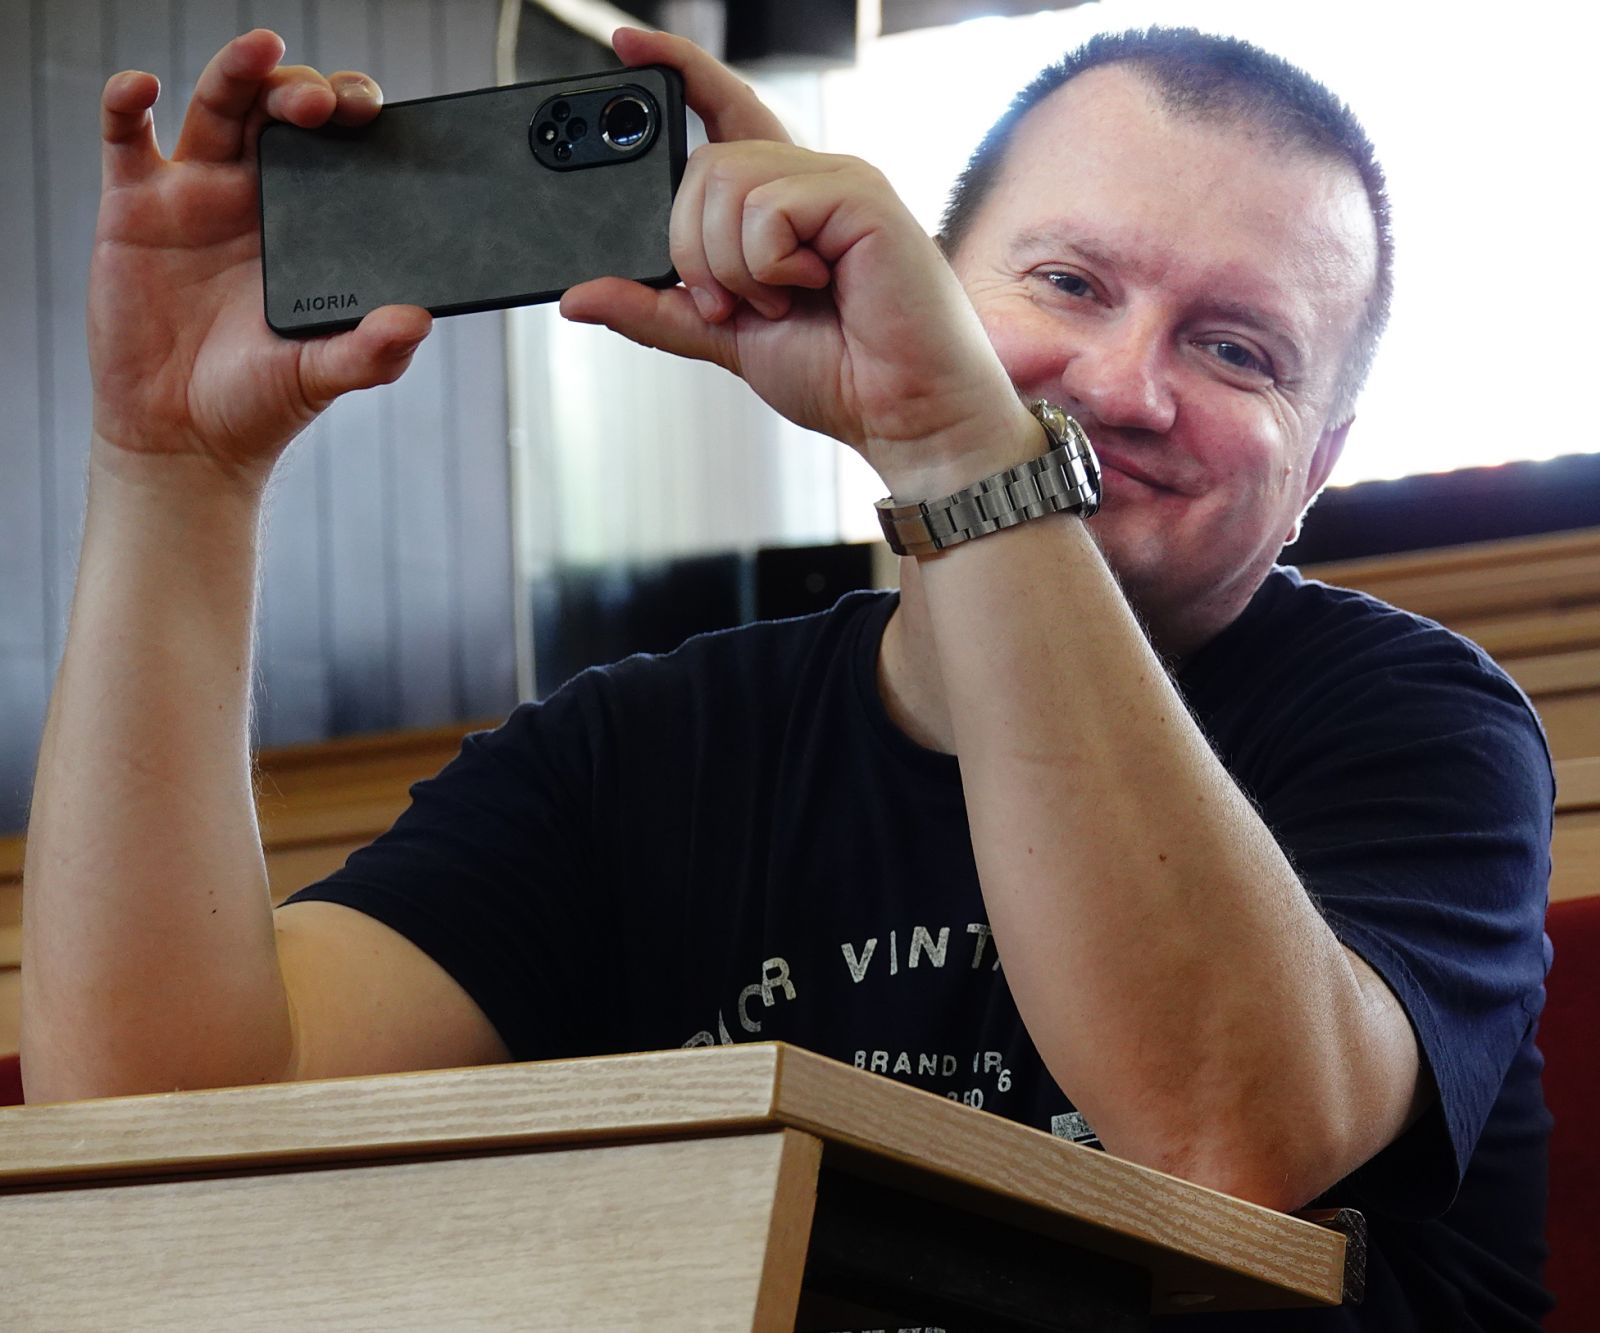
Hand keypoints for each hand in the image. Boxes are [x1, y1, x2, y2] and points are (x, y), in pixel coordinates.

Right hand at [89, 29, 431, 489]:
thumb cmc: (260, 402)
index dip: (354, 118)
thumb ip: (372, 351)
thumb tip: (417, 320)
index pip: (338, 149)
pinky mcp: (134, 208)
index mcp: (310, 225)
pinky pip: (125, 138)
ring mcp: (195, 195)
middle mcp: (256, 197)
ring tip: (261, 51)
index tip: (373, 114)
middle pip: (281, 112)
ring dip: (239, 72)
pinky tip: (140, 88)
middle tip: (326, 104)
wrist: (185, 438)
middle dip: (305, 90)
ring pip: (218, 107)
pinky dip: (126, 102)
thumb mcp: (324, 376)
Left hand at [561, 30, 1035, 497]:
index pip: (722, 112)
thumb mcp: (723, 338)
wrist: (902, 414)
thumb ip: (657, 309)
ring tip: (781, 304)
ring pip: (725, 180)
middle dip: (693, 249)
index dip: (678, 71)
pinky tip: (814, 289)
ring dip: (731, 265)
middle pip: (702, 164)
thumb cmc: (841, 373)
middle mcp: (810, 178)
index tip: (626, 44)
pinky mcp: (859, 196)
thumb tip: (579, 295)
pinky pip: (767, 208)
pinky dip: (768, 266)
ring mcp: (838, 181)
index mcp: (781, 203)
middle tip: (734, 305)